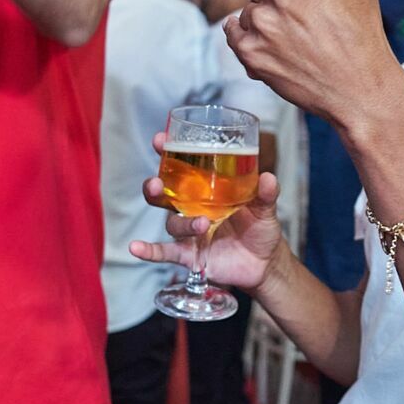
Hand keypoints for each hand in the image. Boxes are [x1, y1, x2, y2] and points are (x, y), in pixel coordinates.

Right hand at [129, 133, 283, 290]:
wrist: (265, 263)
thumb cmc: (260, 228)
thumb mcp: (266, 207)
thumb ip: (266, 193)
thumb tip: (268, 178)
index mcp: (206, 190)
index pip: (182, 168)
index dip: (168, 152)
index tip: (160, 140)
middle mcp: (192, 208)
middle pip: (164, 194)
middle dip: (155, 186)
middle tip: (158, 183)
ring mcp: (189, 232)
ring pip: (172, 223)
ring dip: (183, 223)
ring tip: (201, 223)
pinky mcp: (189, 254)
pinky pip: (164, 253)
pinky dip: (149, 251)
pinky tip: (136, 248)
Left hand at [225, 0, 403, 122]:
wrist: (361, 85)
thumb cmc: (363, 25)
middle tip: (310, 21)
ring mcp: (265, 23)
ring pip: (248, 9)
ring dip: (266, 22)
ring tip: (297, 38)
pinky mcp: (251, 52)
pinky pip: (232, 33)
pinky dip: (249, 41)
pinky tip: (278, 49)